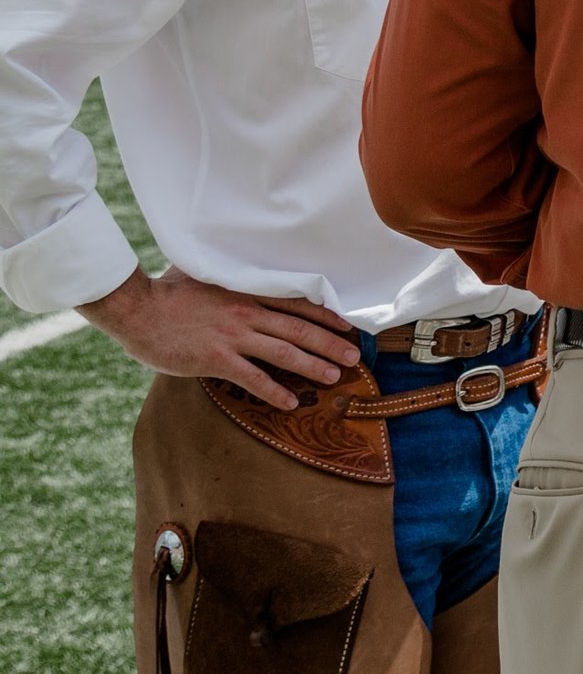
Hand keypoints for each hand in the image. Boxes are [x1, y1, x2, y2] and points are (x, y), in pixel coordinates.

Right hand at [78, 266, 362, 410]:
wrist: (136, 308)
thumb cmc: (167, 291)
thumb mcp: (206, 274)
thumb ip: (229, 278)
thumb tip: (238, 271)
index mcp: (247, 293)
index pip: (297, 303)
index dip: (325, 315)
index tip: (347, 326)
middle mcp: (247, 313)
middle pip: (299, 329)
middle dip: (330, 344)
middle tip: (355, 357)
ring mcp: (232, 336)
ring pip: (284, 352)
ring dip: (312, 366)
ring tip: (334, 377)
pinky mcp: (215, 359)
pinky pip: (252, 378)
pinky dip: (274, 391)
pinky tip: (290, 403)